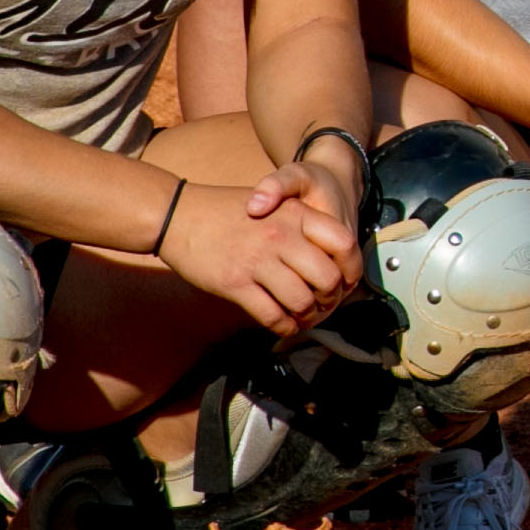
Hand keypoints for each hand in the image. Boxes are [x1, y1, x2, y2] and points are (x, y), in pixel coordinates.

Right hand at [163, 164, 361, 334]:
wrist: (177, 214)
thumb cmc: (227, 212)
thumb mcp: (273, 203)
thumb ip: (301, 225)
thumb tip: (331, 258)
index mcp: (296, 213)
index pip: (343, 244)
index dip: (352, 269)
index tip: (347, 282)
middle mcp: (282, 236)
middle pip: (327, 279)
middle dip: (329, 299)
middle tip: (323, 305)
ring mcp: (258, 260)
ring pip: (301, 301)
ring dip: (306, 317)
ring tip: (302, 317)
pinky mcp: (235, 283)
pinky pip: (271, 315)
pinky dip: (282, 327)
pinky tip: (282, 325)